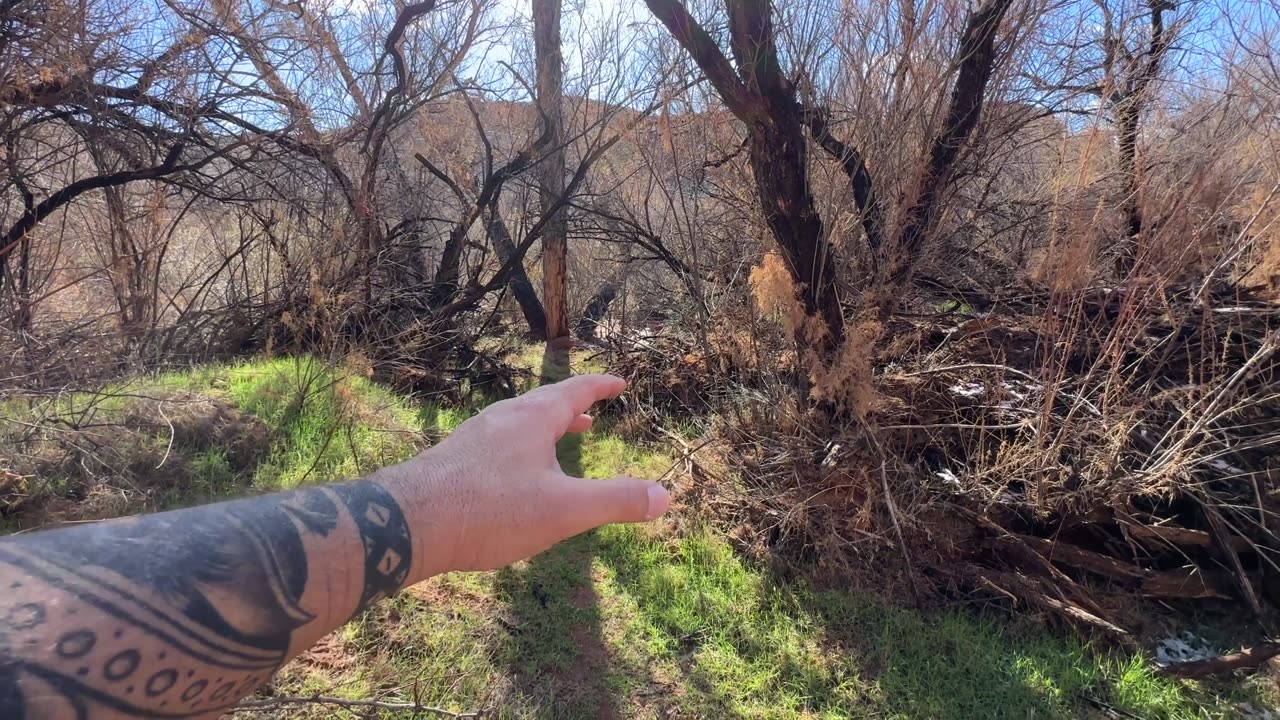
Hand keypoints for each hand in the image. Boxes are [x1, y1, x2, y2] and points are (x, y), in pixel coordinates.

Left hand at [383, 374, 670, 574]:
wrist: (406, 523)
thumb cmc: (490, 511)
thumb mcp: (564, 511)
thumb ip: (615, 501)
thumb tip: (665, 497)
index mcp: (532, 419)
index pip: (575, 391)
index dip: (601, 386)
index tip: (621, 382)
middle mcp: (501, 419)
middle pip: (543, 405)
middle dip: (571, 411)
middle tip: (592, 417)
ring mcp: (473, 438)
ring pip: (517, 426)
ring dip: (543, 432)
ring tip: (557, 446)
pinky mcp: (452, 461)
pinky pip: (496, 446)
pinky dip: (519, 451)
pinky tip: (512, 480)